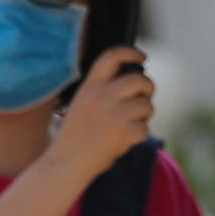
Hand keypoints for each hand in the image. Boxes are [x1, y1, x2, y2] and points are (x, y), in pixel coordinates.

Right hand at [47, 47, 153, 178]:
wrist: (67, 162)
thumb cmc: (76, 136)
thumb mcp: (81, 103)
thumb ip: (103, 90)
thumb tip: (136, 82)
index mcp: (90, 86)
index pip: (113, 56)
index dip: (131, 52)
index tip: (142, 57)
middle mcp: (102, 96)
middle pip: (140, 79)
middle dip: (148, 88)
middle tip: (144, 97)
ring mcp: (114, 114)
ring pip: (146, 105)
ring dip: (144, 116)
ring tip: (129, 124)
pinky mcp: (124, 133)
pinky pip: (145, 128)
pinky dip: (139, 136)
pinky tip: (125, 140)